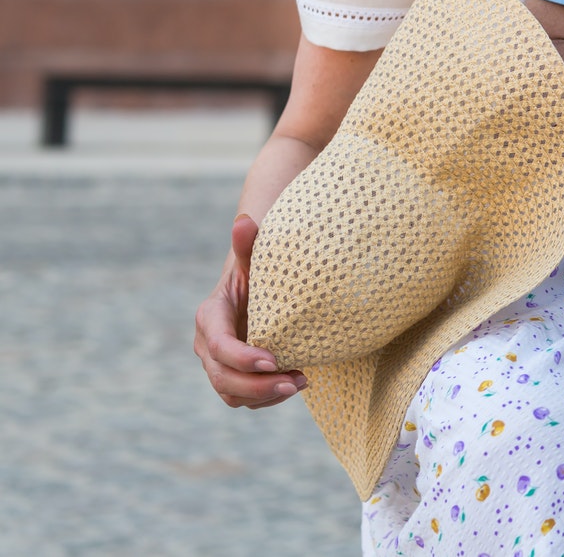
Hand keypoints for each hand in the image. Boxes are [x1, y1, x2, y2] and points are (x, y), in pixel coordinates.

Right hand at [192, 214, 305, 408]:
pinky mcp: (232, 378)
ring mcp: (218, 364)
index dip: (242, 357)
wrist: (260, 291)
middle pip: (222, 377)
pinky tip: (293, 385)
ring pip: (231, 394)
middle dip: (256, 385)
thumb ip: (249, 244)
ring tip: (301, 382)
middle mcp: (207, 345)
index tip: (274, 361)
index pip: (219, 344)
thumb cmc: (259, 273)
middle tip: (297, 381)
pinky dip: (266, 398)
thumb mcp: (254, 260)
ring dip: (264, 395)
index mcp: (210, 316)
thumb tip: (244, 220)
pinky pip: (243, 399)